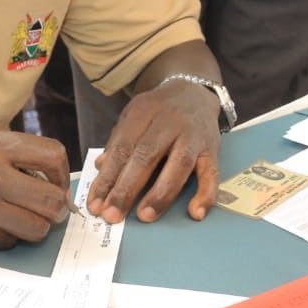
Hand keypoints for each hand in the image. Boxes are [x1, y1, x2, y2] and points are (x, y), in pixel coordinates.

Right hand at [0, 130, 70, 248]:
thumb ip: (10, 155)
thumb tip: (51, 178)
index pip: (52, 156)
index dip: (62, 173)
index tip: (57, 182)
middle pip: (51, 200)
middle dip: (55, 207)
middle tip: (49, 208)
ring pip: (37, 228)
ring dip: (35, 226)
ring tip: (21, 218)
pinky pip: (8, 242)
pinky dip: (6, 236)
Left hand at [89, 78, 219, 223]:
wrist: (194, 91)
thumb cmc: (158, 111)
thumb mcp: (134, 115)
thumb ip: (119, 140)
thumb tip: (101, 167)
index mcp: (144, 112)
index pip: (122, 148)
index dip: (107, 177)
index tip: (95, 204)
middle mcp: (169, 122)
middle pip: (146, 156)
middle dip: (127, 188)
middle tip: (112, 215)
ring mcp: (193, 135)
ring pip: (178, 165)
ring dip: (161, 194)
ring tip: (145, 216)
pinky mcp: (213, 148)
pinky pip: (212, 173)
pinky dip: (206, 193)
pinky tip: (196, 213)